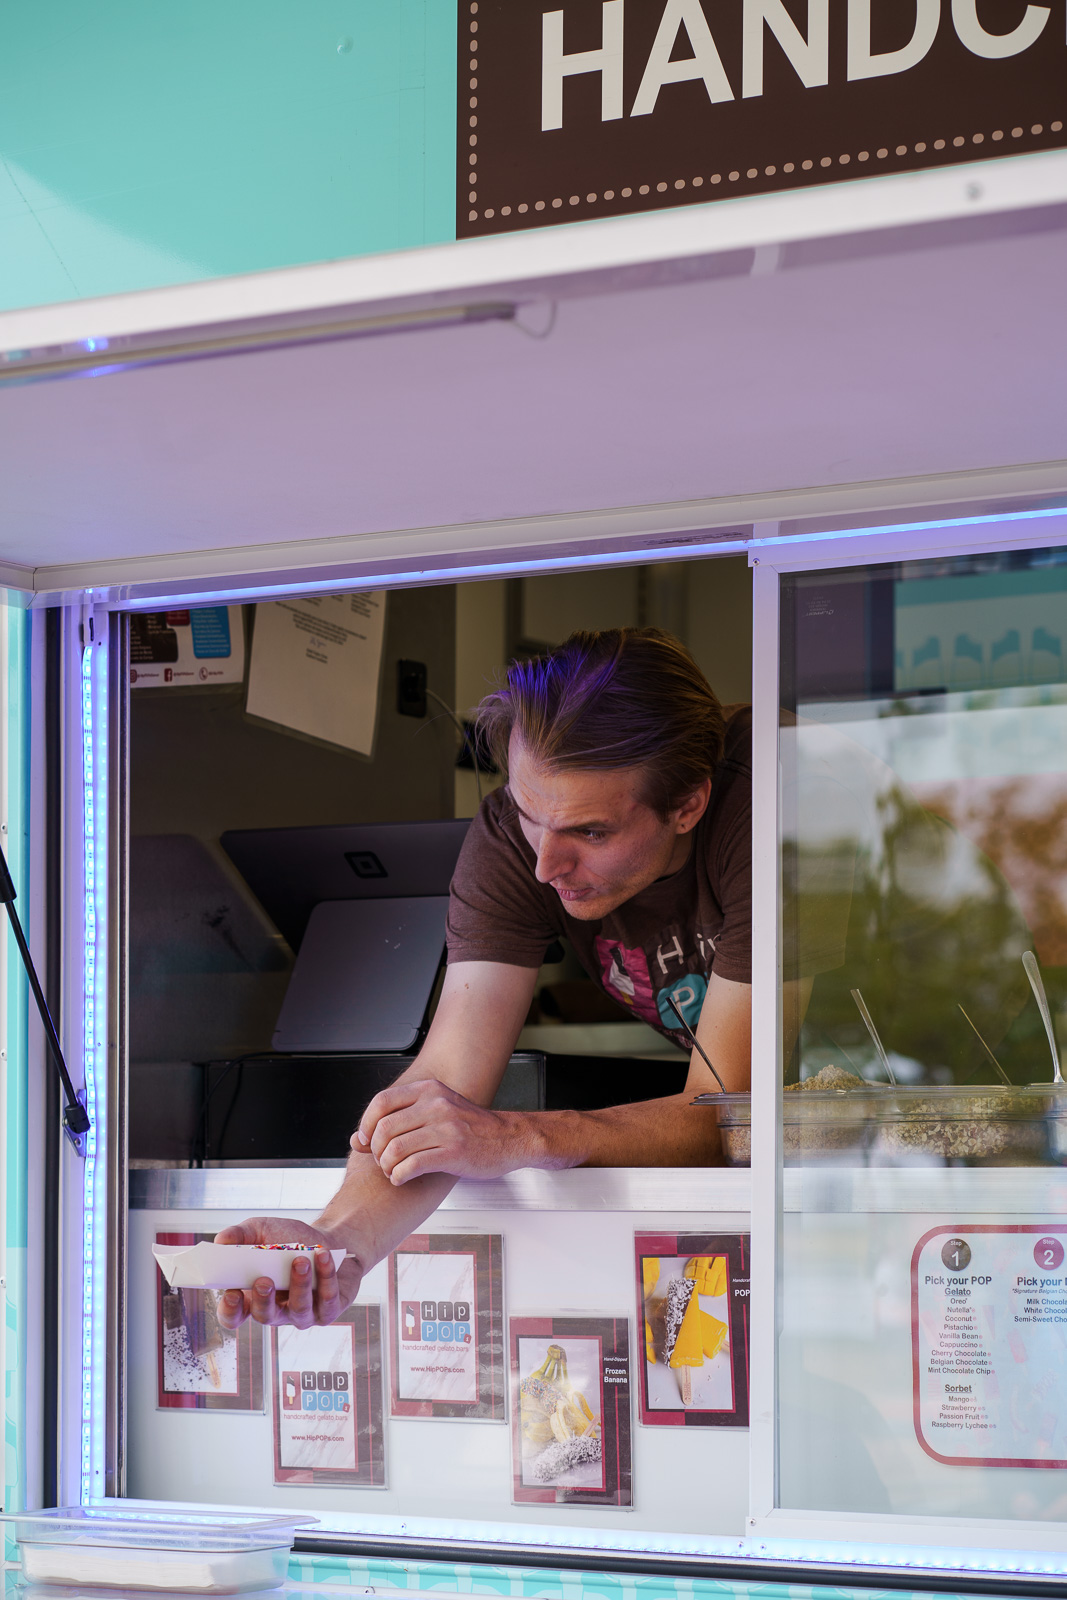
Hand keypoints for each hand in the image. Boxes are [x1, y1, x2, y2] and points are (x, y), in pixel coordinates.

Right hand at [214, 1216, 361, 1329]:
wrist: (330, 1240)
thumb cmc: (292, 1240)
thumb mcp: (263, 1231)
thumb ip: (240, 1234)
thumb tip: (220, 1239)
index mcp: (254, 1297)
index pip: (234, 1316)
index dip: (230, 1311)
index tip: (231, 1293)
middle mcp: (277, 1311)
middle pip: (264, 1317)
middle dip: (263, 1300)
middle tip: (263, 1280)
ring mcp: (303, 1314)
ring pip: (298, 1309)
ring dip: (298, 1284)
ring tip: (300, 1260)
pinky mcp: (328, 1310)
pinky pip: (326, 1299)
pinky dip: (325, 1275)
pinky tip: (322, 1255)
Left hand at [354, 1078, 527, 1183]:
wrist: (510, 1138)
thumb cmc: (472, 1128)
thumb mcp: (438, 1110)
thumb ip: (401, 1119)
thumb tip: (356, 1138)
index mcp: (429, 1091)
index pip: (381, 1102)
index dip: (366, 1124)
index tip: (364, 1141)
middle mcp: (436, 1105)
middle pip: (385, 1128)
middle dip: (376, 1150)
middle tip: (382, 1161)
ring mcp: (446, 1128)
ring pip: (395, 1148)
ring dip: (387, 1166)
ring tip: (392, 1171)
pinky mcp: (453, 1152)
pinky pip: (412, 1165)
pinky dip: (399, 1176)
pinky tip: (402, 1179)